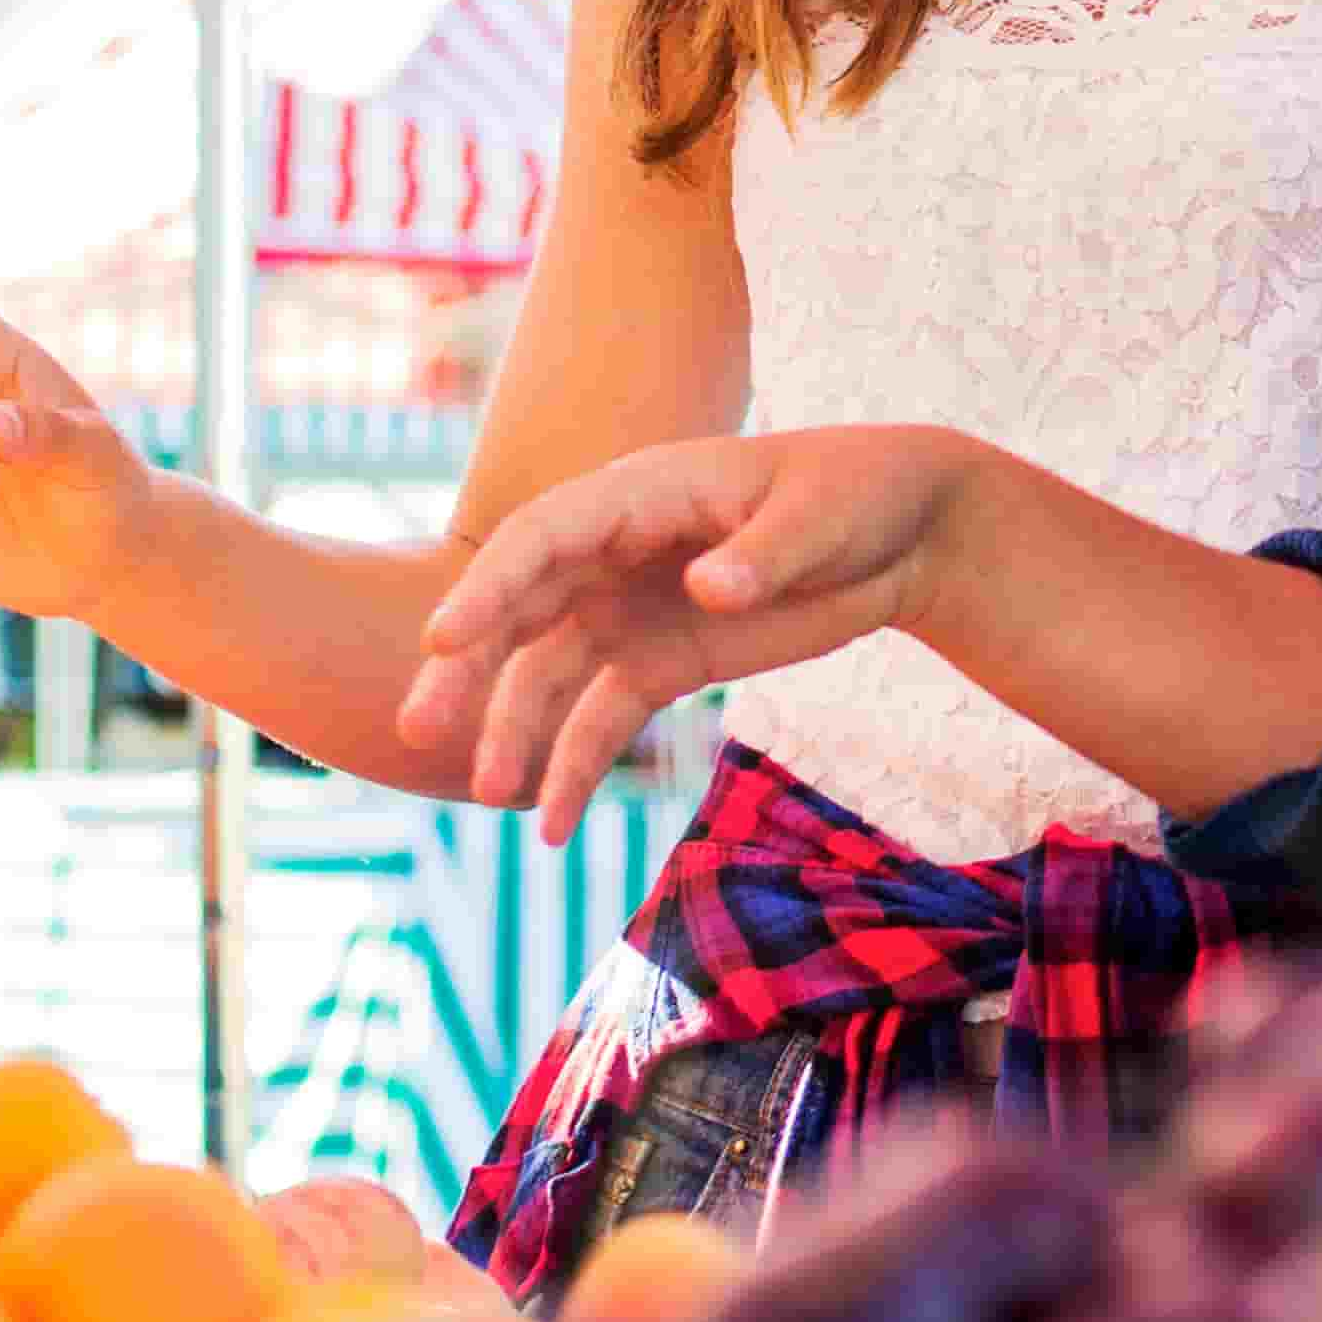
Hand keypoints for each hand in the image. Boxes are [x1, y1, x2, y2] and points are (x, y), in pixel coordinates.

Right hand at [397, 424, 977, 839]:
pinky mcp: (659, 661)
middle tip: (416, 728)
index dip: (488, 584)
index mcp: (641, 494)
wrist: (905, 531)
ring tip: (486, 792)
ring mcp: (630, 609)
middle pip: (519, 607)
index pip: (542, 536)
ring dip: (510, 729)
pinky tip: (554, 828)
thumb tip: (707, 588)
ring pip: (545, 670)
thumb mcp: (819, 516)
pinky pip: (600, 718)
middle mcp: (615, 551)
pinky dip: (574, 768)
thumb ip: (762, 555)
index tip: (442, 637)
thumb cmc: (858, 494)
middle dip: (465, 666)